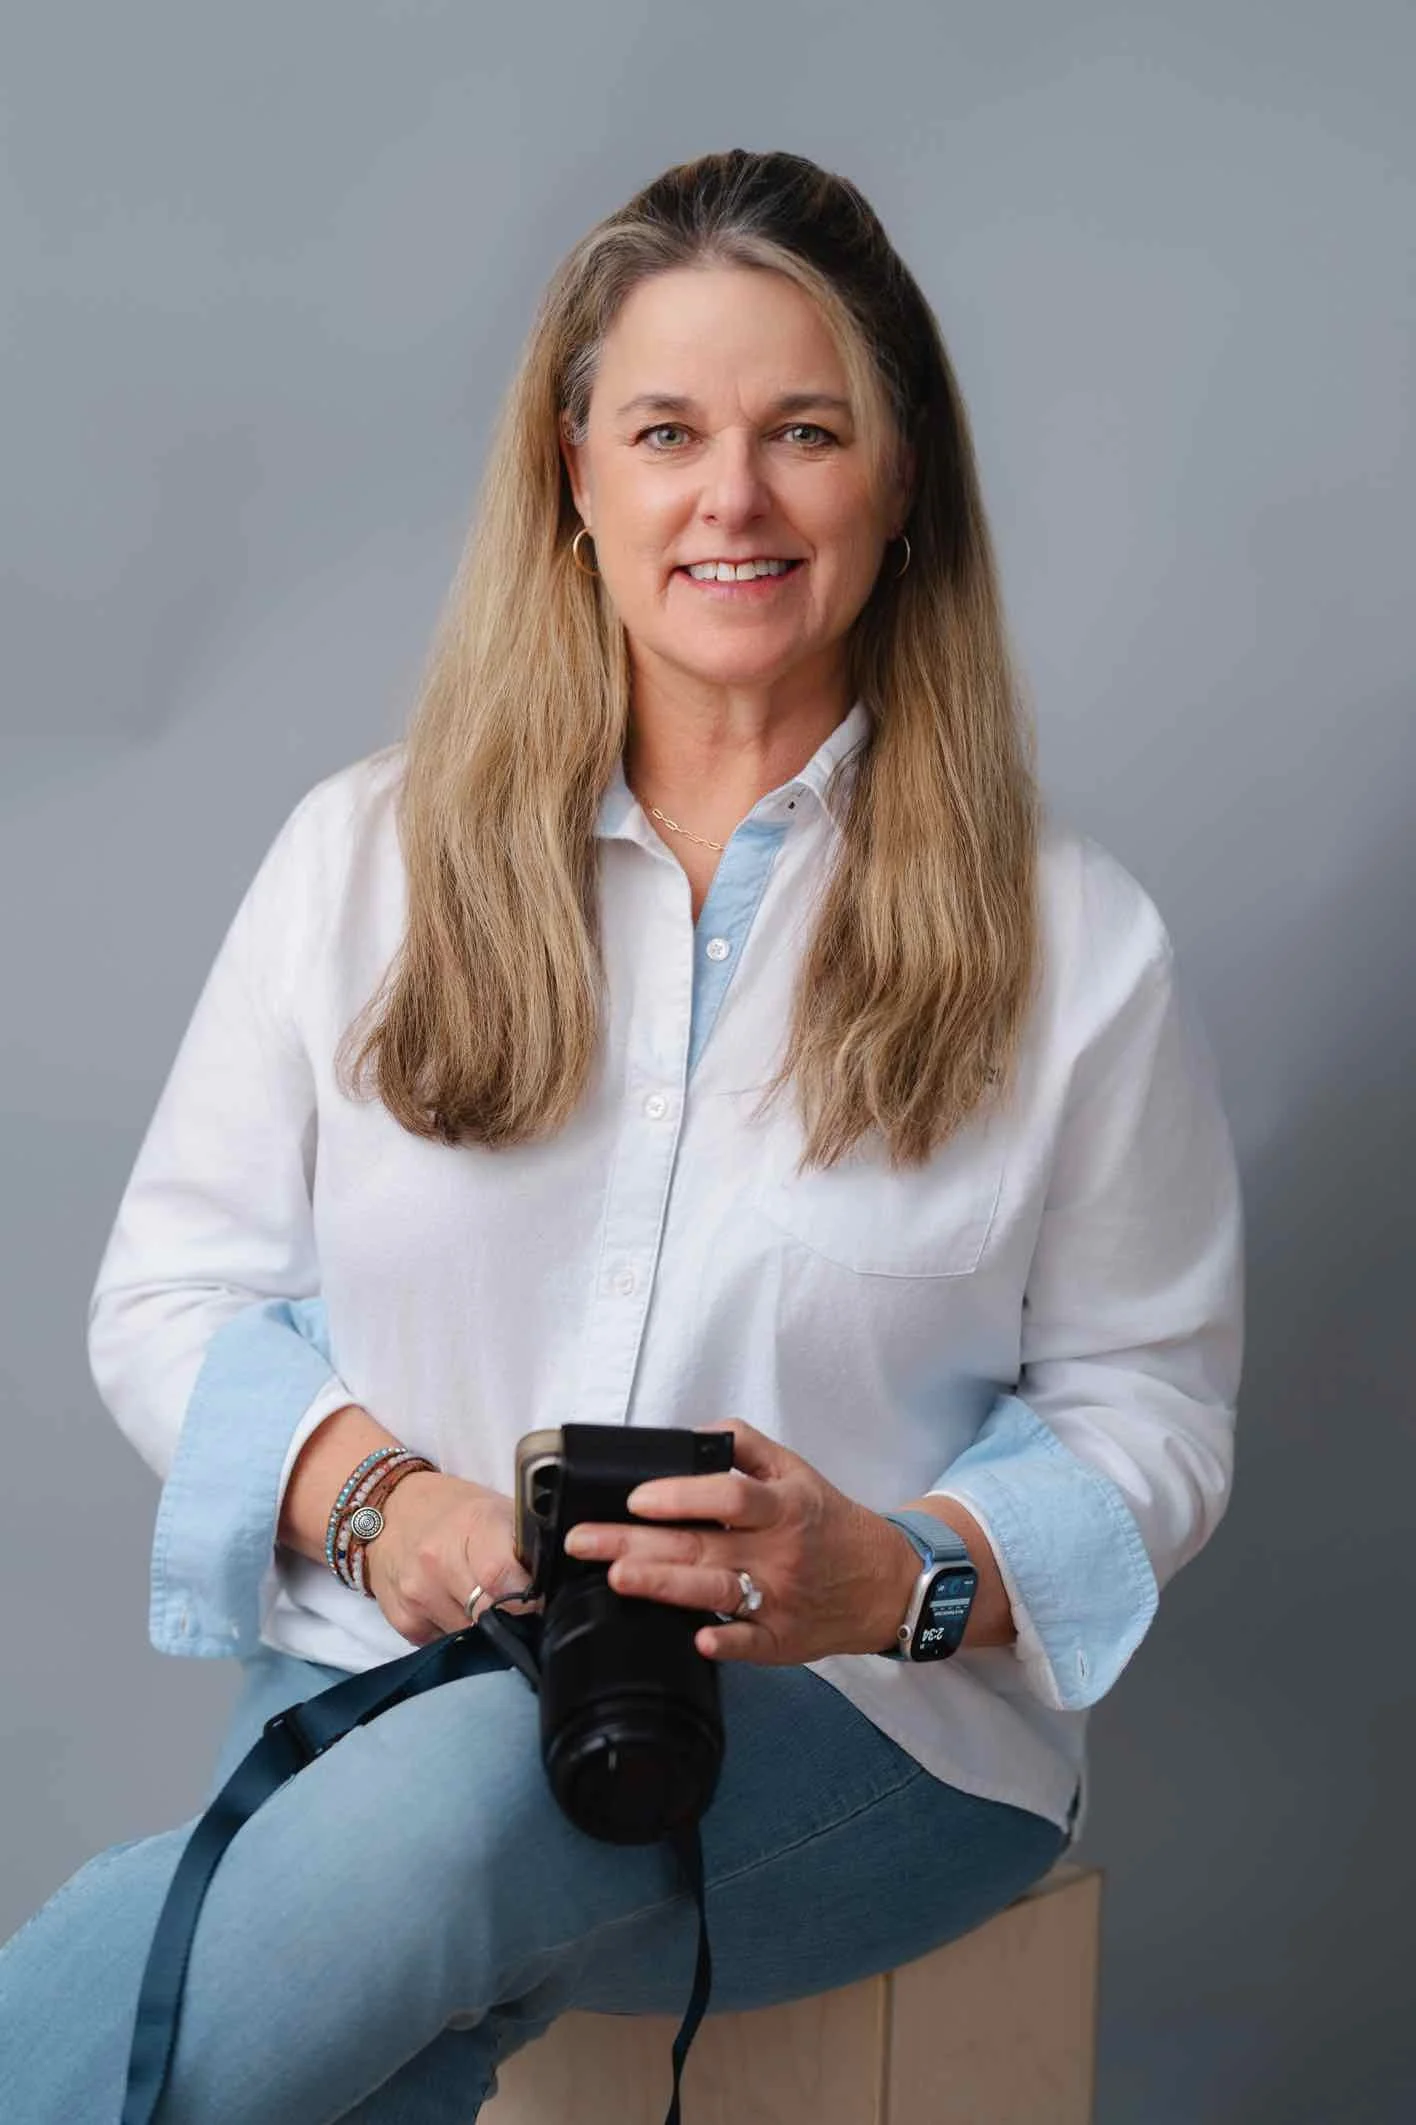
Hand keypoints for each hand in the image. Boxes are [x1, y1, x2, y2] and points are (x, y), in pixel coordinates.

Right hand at [363, 1472, 540, 1645]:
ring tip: (480, 1599)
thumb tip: (558, 1586)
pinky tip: (452, 1606)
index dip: (528, 1598)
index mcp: (471, 1527)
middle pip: (490, 1616)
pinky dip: (454, 1633)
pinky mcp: (403, 1620)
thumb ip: (525, 1548)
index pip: (503, 1578)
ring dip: (481, 1628)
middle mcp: (437, 1561)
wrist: (391, 1509)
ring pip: (469, 1637)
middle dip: (509, 1617)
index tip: (538, 1602)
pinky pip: (444, 1644)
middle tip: (514, 1605)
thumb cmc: (454, 1510)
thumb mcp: (497, 1511)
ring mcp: (416, 1593)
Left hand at [560, 1417, 911, 1664]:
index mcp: (782, 1507)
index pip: (728, 1496)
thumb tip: (693, 1434)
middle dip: (635, 1542)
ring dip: (664, 1585)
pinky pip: (752, 1643)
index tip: (636, 1497)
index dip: (681, 1496)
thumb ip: (747, 1445)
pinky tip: (700, 1639)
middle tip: (585, 1541)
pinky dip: (728, 1642)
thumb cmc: (830, 1522)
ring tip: (617, 1577)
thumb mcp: (797, 1470)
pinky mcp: (782, 1640)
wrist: (887, 1582)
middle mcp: (779, 1553)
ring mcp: (780, 1599)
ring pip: (715, 1591)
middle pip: (702, 1545)